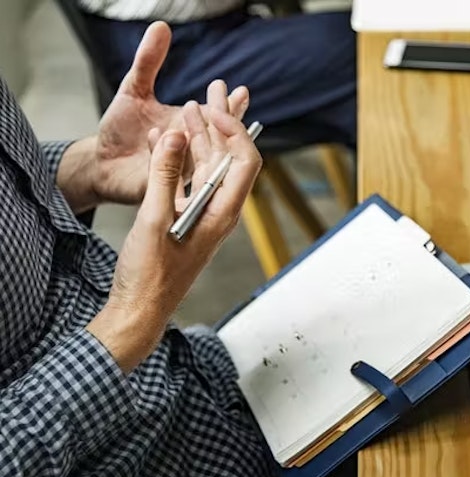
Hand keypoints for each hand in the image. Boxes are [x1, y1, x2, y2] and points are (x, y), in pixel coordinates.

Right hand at [87, 86, 261, 373]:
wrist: (140, 308)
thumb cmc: (150, 274)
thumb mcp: (153, 220)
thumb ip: (164, 176)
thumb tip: (173, 136)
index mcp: (222, 213)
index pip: (246, 162)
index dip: (235, 131)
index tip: (212, 111)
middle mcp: (219, 211)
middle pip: (229, 160)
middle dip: (219, 125)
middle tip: (208, 93)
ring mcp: (204, 214)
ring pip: (208, 168)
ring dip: (199, 139)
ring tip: (187, 108)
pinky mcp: (187, 218)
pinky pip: (190, 181)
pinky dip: (181, 160)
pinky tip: (168, 142)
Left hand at [92, 21, 249, 205]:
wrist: (101, 162)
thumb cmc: (121, 131)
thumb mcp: (133, 90)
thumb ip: (148, 62)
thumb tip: (161, 27)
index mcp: (187, 127)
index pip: (215, 117)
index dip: (230, 107)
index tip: (241, 92)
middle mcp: (188, 149)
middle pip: (215, 138)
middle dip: (222, 121)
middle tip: (226, 104)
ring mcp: (178, 169)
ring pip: (197, 157)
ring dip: (198, 138)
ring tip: (198, 120)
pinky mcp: (162, 184)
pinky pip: (169, 170)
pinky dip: (169, 153)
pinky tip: (167, 135)